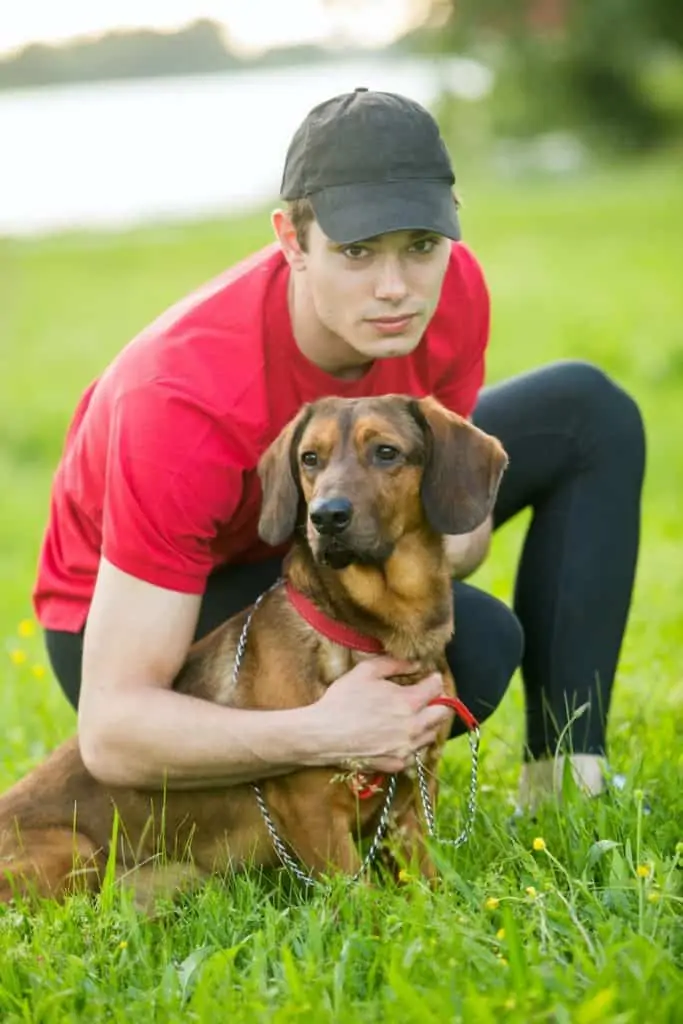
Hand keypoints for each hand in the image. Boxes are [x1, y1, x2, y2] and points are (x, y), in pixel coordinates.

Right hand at [309, 657, 450, 772]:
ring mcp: (406, 748)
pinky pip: (415, 754)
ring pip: (431, 735)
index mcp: (409, 702)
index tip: (429, 677)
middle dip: (438, 702)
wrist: (322, 735)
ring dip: (426, 723)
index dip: (434, 679)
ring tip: (412, 716)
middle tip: (426, 697)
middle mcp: (413, 727)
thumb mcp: (366, 671)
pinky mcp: (396, 764)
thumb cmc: (342, 700)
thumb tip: (416, 664)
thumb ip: (394, 664)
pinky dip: (413, 744)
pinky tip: (400, 736)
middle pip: (442, 714)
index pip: (437, 688)